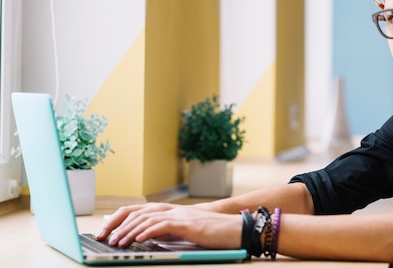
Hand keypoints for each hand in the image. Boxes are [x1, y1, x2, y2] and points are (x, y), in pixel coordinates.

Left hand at [95, 202, 241, 248]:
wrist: (231, 229)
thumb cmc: (208, 232)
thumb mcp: (180, 231)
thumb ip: (163, 231)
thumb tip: (142, 237)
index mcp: (166, 211)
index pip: (135, 210)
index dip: (117, 220)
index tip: (104, 232)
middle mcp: (170, 209)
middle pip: (136, 212)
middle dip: (117, 225)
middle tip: (103, 238)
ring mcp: (178, 215)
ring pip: (147, 218)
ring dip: (129, 230)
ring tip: (118, 242)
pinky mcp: (187, 223)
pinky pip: (164, 225)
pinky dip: (149, 231)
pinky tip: (139, 239)